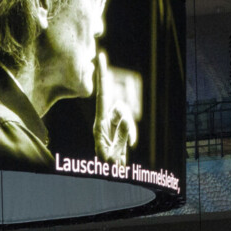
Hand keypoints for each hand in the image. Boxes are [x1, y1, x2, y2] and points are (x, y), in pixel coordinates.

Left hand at [94, 51, 135, 165]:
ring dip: (130, 131)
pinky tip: (129, 146)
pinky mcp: (120, 129)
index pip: (102, 95)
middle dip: (127, 120)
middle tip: (129, 139)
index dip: (102, 76)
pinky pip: (130, 125)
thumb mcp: (110, 154)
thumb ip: (120, 138)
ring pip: (127, 116)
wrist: (108, 174)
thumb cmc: (106, 166)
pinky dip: (132, 135)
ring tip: (126, 146)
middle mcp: (105, 120)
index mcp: (99, 124)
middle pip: (120, 108)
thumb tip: (126, 120)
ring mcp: (113, 124)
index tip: (100, 56)